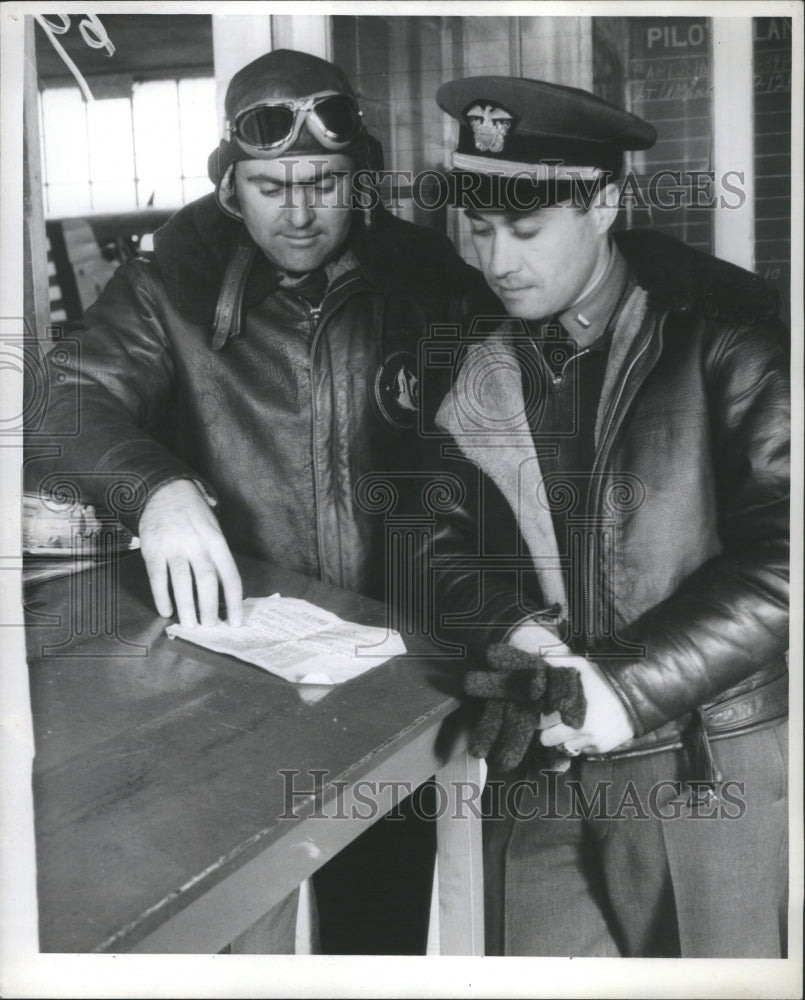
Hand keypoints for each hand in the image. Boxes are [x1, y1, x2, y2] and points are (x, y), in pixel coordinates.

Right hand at [138, 479, 242, 627]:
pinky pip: (157, 576)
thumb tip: (222, 594)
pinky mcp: (152, 548)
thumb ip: (216, 557)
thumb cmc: (193, 515)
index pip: (230, 575)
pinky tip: (166, 611)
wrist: (164, 489)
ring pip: (181, 581)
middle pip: (206, 580)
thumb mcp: (213, 530)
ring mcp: (173, 545)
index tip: (235, 622)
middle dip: (209, 607)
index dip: (234, 602)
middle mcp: (197, 543)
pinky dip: (161, 596)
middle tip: (210, 627)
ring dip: (186, 606)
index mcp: (217, 541)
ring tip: (190, 625)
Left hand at [508, 624, 633, 754]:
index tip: (543, 710)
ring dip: (562, 739)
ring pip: (562, 747)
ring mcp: (588, 741)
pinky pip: (581, 750)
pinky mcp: (599, 749)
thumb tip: (540, 654)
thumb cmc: (605, 680)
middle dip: (547, 730)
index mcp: (567, 709)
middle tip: (553, 719)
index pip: (539, 721)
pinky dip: (580, 743)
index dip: (539, 715)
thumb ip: (557, 661)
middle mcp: (575, 729)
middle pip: (546, 739)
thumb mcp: (581, 666)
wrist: (637, 696)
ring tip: (568, 725)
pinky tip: (585, 730)